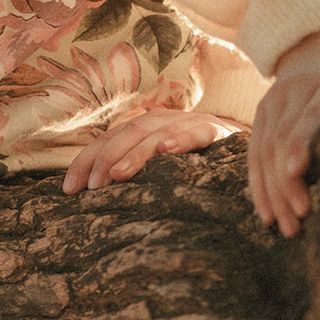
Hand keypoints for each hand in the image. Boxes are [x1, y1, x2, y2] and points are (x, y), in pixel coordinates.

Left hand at [62, 106, 245, 193]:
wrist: (250, 148)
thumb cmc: (201, 163)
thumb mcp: (166, 169)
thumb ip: (138, 176)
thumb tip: (98, 199)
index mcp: (148, 128)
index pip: (109, 139)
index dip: (86, 160)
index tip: (68, 189)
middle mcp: (165, 121)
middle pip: (127, 131)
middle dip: (104, 157)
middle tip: (91, 187)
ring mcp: (190, 123)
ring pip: (155, 131)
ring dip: (134, 153)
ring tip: (116, 174)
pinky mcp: (216, 131)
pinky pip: (195, 133)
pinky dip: (179, 140)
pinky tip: (164, 152)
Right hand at [248, 21, 319, 237]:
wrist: (316, 48)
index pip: (313, 114)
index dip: (301, 141)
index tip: (295, 171)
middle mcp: (298, 90)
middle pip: (284, 138)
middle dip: (287, 182)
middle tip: (299, 220)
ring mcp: (276, 99)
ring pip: (265, 149)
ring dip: (273, 191)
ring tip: (285, 227)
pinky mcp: (263, 111)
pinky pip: (254, 151)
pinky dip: (258, 184)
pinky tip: (266, 212)